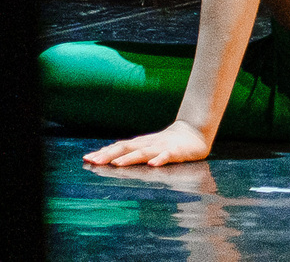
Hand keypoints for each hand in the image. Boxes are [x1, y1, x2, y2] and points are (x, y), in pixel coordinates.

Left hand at [83, 120, 210, 166]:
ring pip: (144, 152)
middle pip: (127, 148)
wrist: (196, 131)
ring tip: (117, 164)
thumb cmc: (169, 142)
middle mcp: (149, 144)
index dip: (103, 152)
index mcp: (141, 144)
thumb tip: (107, 157)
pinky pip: (168, 156)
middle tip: (94, 161)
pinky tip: (153, 164)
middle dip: (109, 155)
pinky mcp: (177, 152)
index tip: (86, 159)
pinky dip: (160, 159)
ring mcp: (163, 147)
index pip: (119, 147)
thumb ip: (132, 151)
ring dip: (130, 158)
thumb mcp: (149, 146)